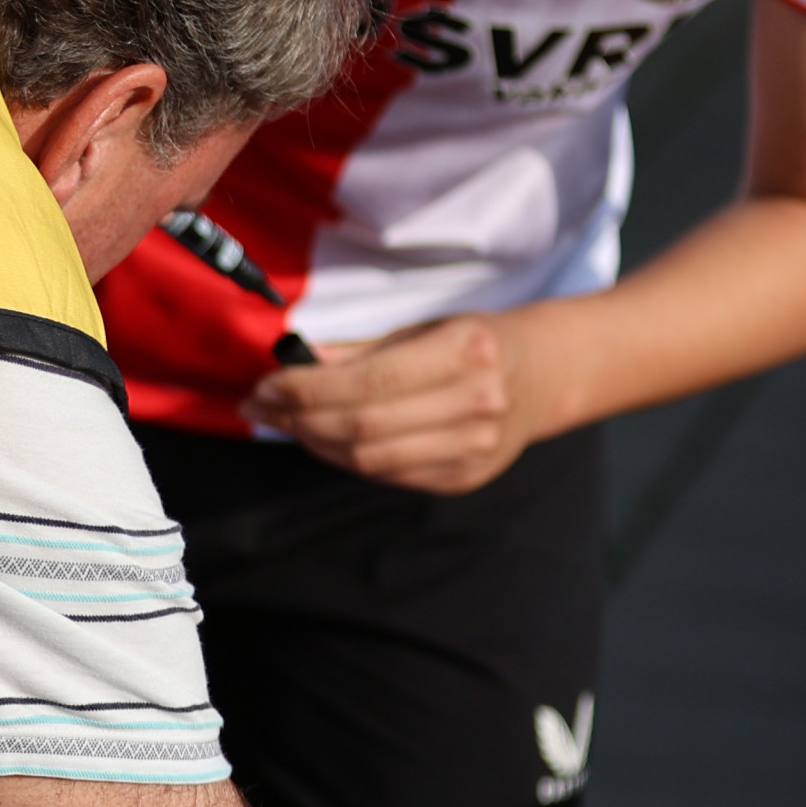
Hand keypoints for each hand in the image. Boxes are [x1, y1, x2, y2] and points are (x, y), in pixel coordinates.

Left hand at [242, 311, 553, 494]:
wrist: (544, 374)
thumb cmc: (475, 342)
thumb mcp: (424, 328)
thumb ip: (362, 351)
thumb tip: (299, 363)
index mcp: (465, 352)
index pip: (368, 381)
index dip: (307, 389)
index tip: (266, 385)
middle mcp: (476, 402)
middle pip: (363, 425)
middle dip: (298, 418)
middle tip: (261, 406)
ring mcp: (475, 448)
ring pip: (369, 459)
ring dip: (315, 442)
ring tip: (286, 422)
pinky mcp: (466, 478)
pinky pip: (388, 475)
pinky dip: (347, 459)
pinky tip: (324, 439)